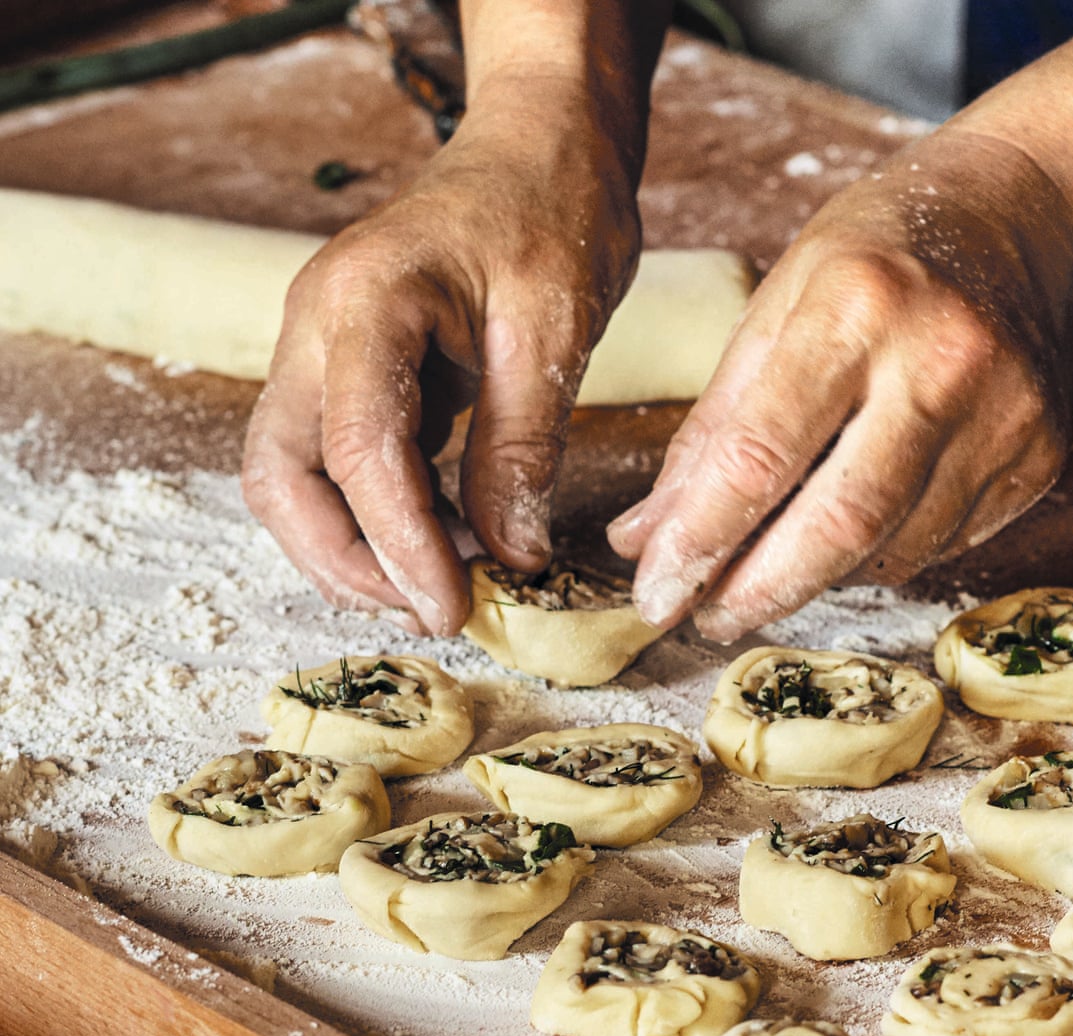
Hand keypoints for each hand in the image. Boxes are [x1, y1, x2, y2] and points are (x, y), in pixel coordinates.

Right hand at [241, 73, 642, 635]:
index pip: (357, 450)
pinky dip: (379, 514)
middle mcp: (317, 327)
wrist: (537, 150)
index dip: (399, 546)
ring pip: (296, 477)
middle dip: (345, 562)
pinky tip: (444, 539)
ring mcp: (322, 348)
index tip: (450, 608)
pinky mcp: (349, 370)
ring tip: (438, 587)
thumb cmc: (549, 212)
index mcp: (364, 302)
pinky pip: (336, 460)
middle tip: (428, 611)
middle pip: (282, 476)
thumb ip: (521, 450)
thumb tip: (510, 557)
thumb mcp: (553, 331)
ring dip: (354, 548)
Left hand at [609, 131, 1072, 641]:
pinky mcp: (1038, 459)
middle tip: (705, 617)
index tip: (656, 595)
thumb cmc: (877, 258)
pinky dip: (875, 557)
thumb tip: (643, 538)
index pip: (759, 457)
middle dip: (758, 591)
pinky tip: (846, 533)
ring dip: (814, 577)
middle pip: (838, 525)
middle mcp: (941, 364)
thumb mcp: (773, 308)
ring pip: (890, 549)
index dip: (699, 541)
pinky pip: (938, 545)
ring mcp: (1004, 417)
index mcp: (855, 307)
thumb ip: (708, 429)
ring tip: (771, 564)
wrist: (1025, 221)